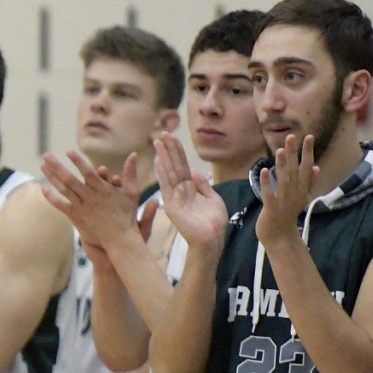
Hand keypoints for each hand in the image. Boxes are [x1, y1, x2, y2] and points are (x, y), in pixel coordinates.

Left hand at [40, 150, 141, 247]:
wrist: (120, 240)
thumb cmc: (127, 215)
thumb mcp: (132, 192)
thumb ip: (130, 173)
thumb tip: (134, 154)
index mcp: (103, 190)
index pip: (88, 173)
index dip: (78, 161)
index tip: (68, 151)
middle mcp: (90, 198)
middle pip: (70, 179)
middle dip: (57, 166)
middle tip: (46, 154)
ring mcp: (82, 208)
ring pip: (63, 190)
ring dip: (52, 177)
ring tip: (42, 165)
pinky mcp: (76, 217)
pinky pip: (61, 206)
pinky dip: (51, 197)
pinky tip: (42, 188)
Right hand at [153, 132, 227, 254]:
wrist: (212, 239)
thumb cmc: (214, 222)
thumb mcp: (212, 198)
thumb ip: (203, 185)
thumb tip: (193, 170)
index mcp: (190, 189)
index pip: (182, 166)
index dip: (178, 152)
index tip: (172, 138)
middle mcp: (180, 191)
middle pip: (174, 166)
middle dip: (169, 149)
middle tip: (163, 133)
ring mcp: (175, 197)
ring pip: (169, 172)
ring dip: (164, 156)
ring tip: (158, 141)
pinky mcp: (172, 206)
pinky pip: (167, 186)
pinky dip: (163, 173)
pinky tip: (159, 160)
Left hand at [256, 134, 319, 244]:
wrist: (280, 237)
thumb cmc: (289, 215)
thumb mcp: (302, 199)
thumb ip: (310, 183)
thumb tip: (316, 167)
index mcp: (303, 190)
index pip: (307, 167)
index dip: (308, 152)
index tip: (309, 136)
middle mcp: (295, 193)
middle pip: (295, 170)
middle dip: (294, 153)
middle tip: (291, 136)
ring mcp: (283, 201)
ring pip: (283, 179)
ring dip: (282, 165)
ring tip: (279, 150)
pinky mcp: (271, 209)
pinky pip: (269, 193)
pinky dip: (267, 183)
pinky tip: (264, 171)